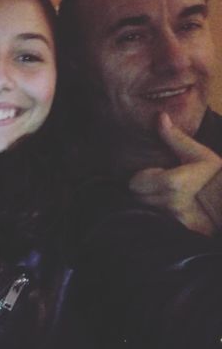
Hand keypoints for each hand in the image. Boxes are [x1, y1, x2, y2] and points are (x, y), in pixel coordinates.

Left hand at [129, 113, 221, 235]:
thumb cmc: (216, 175)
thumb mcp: (198, 154)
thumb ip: (175, 137)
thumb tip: (160, 116)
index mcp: (173, 184)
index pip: (134, 183)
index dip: (143, 177)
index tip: (156, 173)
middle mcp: (170, 205)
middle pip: (137, 197)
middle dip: (144, 190)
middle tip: (160, 183)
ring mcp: (174, 221)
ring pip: (145, 210)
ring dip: (151, 202)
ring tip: (167, 195)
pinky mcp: (180, 231)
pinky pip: (156, 223)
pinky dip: (158, 216)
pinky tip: (170, 208)